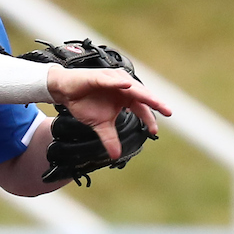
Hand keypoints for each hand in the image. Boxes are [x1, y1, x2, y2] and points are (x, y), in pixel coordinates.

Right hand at [46, 66, 171, 159]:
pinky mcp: (99, 77)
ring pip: (130, 87)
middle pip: (142, 95)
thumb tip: (116, 156)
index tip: (155, 131)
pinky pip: (110, 80)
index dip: (149, 118)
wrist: (66, 92)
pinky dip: (118, 83)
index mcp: (125, 97)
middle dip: (155, 102)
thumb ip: (110, 138)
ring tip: (153, 100)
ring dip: (142, 93)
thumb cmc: (85, 103)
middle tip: (167, 111)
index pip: (142, 107)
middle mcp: (122, 87)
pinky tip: (127, 86)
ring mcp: (112, 80)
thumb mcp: (100, 125)